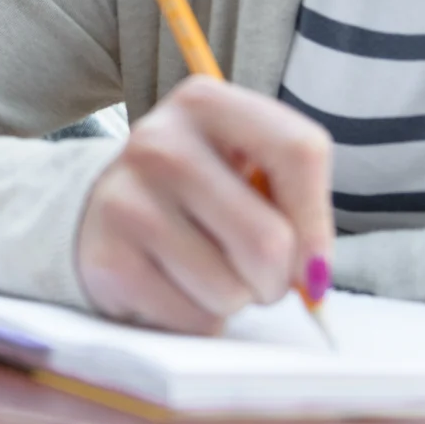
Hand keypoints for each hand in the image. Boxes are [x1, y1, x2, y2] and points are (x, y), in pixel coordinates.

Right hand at [75, 76, 334, 333]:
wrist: (105, 212)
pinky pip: (193, 318)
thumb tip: (313, 280)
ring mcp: (126, 200)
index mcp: (205, 104)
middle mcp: (159, 143)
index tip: (314, 258)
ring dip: (236, 299)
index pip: (299, 151)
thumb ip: (293, 205)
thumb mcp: (244, 167)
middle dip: (278, 279)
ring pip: (230, 288)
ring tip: (210, 273)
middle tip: (260, 275)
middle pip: (268, 238)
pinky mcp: (107, 259)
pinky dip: (201, 320)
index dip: (319, 221)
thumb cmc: (199, 193)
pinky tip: (177, 288)